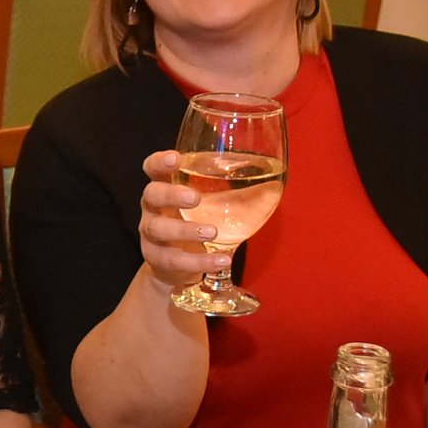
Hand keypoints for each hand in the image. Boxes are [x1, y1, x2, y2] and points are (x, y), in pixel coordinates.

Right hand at [137, 150, 227, 289]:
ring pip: (159, 229)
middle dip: (172, 195)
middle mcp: (153, 209)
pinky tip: (221, 260)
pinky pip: (175, 260)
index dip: (160, 162)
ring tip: (212, 233)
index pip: (153, 168)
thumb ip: (235, 192)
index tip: (176, 159)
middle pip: (152, 195)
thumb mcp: (212, 205)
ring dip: (186, 230)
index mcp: (166, 187)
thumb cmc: (198, 223)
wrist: (175, 267)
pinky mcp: (158, 260)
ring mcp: (152, 235)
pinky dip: (200, 261)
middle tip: (195, 198)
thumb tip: (275, 183)